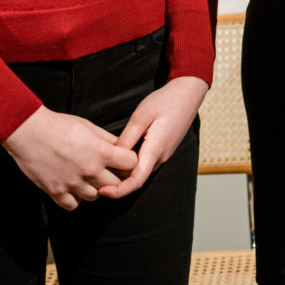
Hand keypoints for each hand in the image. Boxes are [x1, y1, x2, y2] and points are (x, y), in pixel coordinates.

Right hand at [2, 107, 138, 211]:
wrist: (28, 131)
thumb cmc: (58, 125)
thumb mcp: (89, 126)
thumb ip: (108, 139)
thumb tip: (122, 146)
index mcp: (101, 152)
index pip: (131, 164)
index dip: (128, 161)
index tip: (121, 159)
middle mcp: (90, 171)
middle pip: (116, 184)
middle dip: (113, 177)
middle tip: (104, 169)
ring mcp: (73, 184)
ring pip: (95, 196)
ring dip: (93, 187)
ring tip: (84, 176)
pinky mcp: (56, 191)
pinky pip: (74, 205)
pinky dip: (74, 198)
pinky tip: (71, 187)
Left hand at [106, 76, 208, 197]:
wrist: (188, 93)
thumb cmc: (165, 102)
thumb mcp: (141, 116)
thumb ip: (127, 138)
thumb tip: (112, 156)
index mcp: (155, 150)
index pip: (136, 181)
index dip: (118, 191)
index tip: (102, 190)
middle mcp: (160, 157)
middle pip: (136, 178)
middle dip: (117, 182)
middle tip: (96, 174)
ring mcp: (163, 154)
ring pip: (140, 170)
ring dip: (123, 172)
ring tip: (104, 164)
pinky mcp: (162, 149)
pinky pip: (145, 162)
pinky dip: (131, 164)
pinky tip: (118, 154)